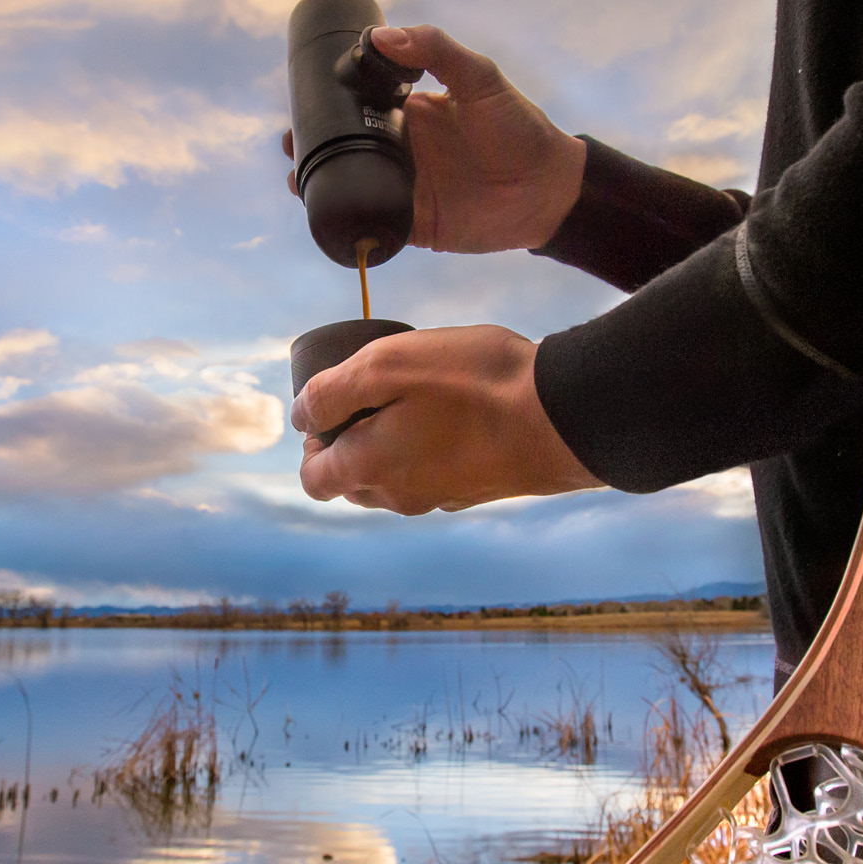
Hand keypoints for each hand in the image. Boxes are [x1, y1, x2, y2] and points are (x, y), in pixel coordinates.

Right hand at [283, 25, 586, 252]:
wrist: (549, 187)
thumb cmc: (520, 127)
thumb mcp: (480, 78)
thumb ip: (436, 51)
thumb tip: (382, 35)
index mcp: (411, 112)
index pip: (360, 105)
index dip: (329, 104)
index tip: (301, 100)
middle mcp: (403, 150)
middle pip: (347, 147)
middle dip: (315, 146)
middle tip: (291, 144)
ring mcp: (407, 188)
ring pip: (353, 186)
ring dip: (322, 185)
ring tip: (298, 180)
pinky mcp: (415, 224)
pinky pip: (375, 224)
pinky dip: (351, 222)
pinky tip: (328, 216)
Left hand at [289, 325, 602, 513]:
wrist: (562, 415)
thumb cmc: (473, 383)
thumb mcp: (386, 365)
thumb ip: (331, 393)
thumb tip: (300, 417)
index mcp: (369, 469)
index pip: (314, 480)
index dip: (310, 444)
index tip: (334, 406)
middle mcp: (401, 497)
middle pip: (353, 483)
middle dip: (349, 446)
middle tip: (373, 396)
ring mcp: (442, 498)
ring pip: (394, 483)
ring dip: (391, 448)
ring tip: (416, 400)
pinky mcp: (478, 490)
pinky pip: (434, 476)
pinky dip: (429, 452)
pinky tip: (455, 415)